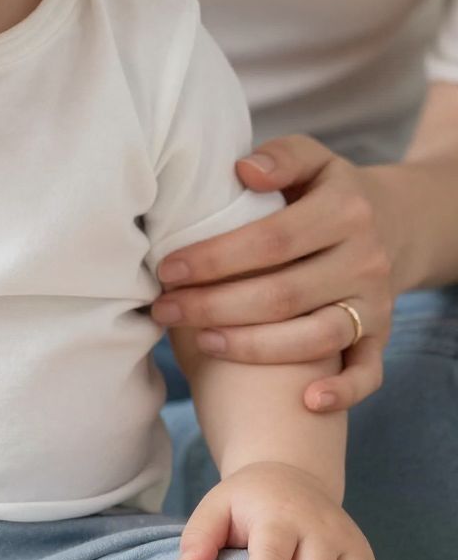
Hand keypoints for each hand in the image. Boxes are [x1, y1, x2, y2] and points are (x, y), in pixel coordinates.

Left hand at [153, 135, 401, 413]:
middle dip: (216, 307)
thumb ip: (282, 158)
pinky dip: (344, 391)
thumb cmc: (325, 192)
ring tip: (200, 343)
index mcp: (345, 211)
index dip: (216, 259)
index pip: (272, 241)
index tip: (168, 269)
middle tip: (165, 310)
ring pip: (317, 338)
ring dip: (254, 347)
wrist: (394, 223)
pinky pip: (369, 372)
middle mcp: (365, 260)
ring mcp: (375, 303)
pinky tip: (306, 401)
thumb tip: (245, 170)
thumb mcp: (313, 160)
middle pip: (284, 295)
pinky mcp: (381, 336)